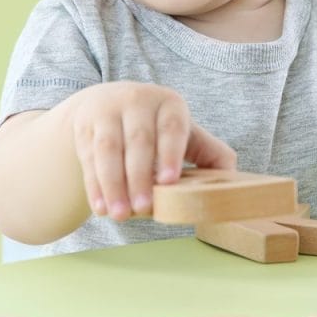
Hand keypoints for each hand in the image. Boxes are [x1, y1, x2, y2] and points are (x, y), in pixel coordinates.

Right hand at [68, 81, 235, 220]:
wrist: (108, 104)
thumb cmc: (156, 127)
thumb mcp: (184, 133)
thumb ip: (209, 154)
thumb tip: (231, 180)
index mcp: (169, 104)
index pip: (171, 128)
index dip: (170, 154)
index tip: (169, 182)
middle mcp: (137, 101)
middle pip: (138, 142)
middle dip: (140, 178)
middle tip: (143, 210)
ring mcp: (108, 111)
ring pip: (108, 150)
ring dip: (113, 185)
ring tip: (119, 215)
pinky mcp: (85, 126)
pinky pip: (88, 158)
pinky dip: (94, 185)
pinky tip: (100, 207)